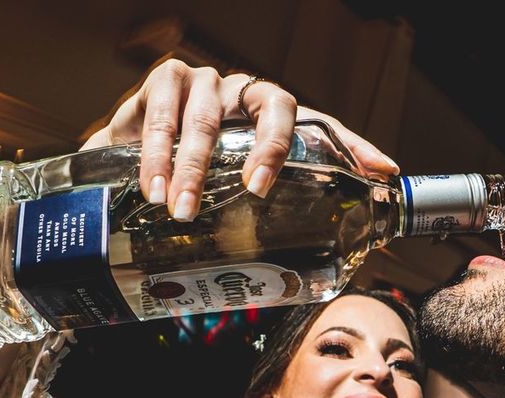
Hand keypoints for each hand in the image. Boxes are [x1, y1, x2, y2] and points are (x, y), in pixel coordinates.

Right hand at [81, 58, 399, 221]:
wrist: (129, 157)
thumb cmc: (203, 174)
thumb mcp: (245, 186)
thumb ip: (298, 194)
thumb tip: (375, 197)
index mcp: (274, 116)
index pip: (309, 119)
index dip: (315, 149)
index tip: (294, 181)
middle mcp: (244, 94)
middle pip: (266, 110)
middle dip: (260, 154)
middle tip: (251, 194)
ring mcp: (205, 84)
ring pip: (205, 119)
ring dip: (191, 166)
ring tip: (179, 208)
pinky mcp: (163, 83)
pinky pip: (162, 115)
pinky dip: (155, 156)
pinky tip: (151, 187)